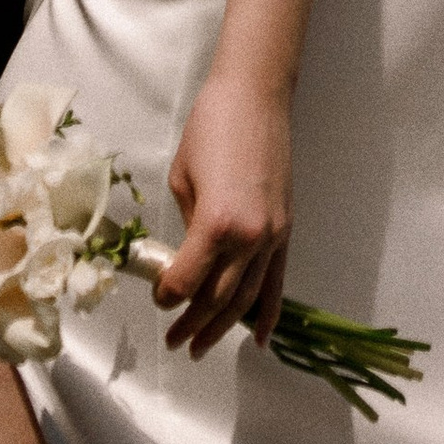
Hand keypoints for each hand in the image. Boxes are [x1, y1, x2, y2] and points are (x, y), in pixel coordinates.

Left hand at [159, 68, 293, 354]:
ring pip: (247, 299)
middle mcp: (249, 238)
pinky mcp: (286, 231)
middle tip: (174, 342)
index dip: (168, 295)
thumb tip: (187, 257)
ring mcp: (272, 237)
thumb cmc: (210, 127)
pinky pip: (277, 283)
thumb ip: (187, 226)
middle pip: (217, 299)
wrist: (255, 97)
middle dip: (192, 324)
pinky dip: (268, 314)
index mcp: (216, 224)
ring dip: (222, 327)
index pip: (188, 280)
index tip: (157, 298)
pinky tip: (258, 338)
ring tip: (201, 346)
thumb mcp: (183, 178)